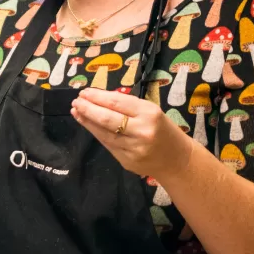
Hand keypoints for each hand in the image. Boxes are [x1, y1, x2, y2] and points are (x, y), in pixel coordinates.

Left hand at [71, 88, 194, 179]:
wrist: (177, 161)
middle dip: (88, 108)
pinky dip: (96, 133)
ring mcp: (133, 149)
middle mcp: (141, 131)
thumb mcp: (152, 112)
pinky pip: (107, 144)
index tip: (84, 92)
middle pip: (107, 118)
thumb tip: (99, 98)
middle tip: (76, 101)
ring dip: (87, 121)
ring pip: (104, 133)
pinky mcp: (127, 161)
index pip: (116, 102)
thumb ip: (128, 106)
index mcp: (150, 114)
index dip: (97, 97)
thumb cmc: (163, 130)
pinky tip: (88, 125)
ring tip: (77, 111)